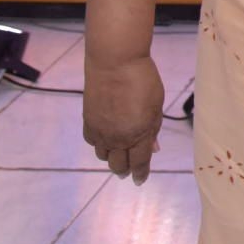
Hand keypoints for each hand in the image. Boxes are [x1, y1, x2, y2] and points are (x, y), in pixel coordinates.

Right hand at [83, 54, 163, 184]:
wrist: (114, 63)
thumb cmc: (143, 80)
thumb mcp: (156, 106)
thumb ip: (153, 129)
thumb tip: (153, 148)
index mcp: (138, 134)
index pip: (139, 161)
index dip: (141, 173)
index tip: (140, 181)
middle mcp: (117, 138)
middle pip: (119, 164)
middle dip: (126, 169)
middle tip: (129, 171)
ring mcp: (100, 131)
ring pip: (104, 156)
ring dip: (112, 158)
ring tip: (119, 155)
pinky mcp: (88, 122)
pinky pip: (93, 142)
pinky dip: (101, 145)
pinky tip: (106, 140)